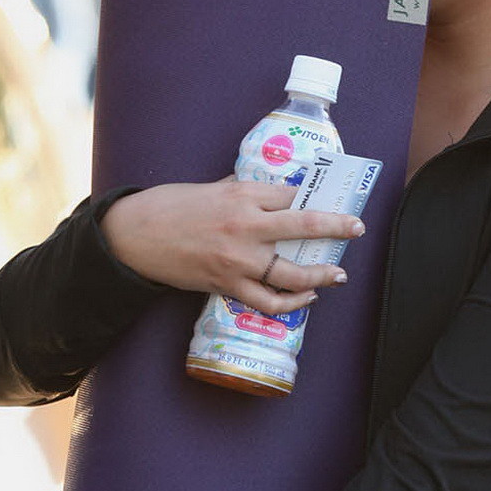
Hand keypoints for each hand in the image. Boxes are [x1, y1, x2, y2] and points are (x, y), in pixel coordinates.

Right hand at [100, 181, 364, 314]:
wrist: (134, 235)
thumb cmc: (170, 206)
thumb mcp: (212, 187)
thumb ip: (245, 192)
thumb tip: (275, 195)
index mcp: (241, 194)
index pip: (292, 195)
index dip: (315, 198)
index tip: (333, 199)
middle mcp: (245, 226)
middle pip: (304, 225)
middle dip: (336, 227)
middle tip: (356, 228)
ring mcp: (238, 260)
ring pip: (292, 272)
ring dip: (321, 274)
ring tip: (337, 274)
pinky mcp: (227, 285)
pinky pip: (269, 301)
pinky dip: (292, 303)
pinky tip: (307, 297)